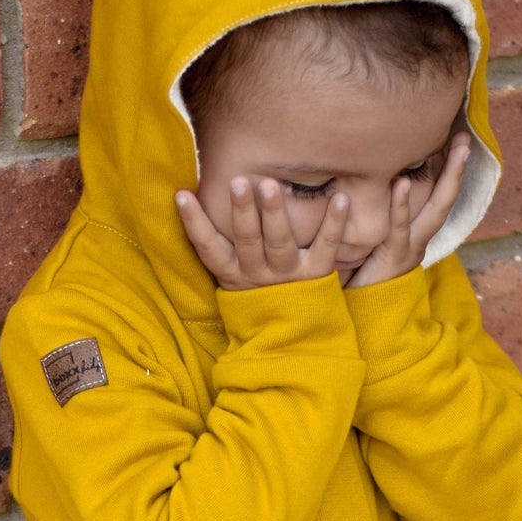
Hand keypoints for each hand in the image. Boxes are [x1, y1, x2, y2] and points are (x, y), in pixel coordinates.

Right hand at [176, 177, 349, 289]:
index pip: (208, 248)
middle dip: (241, 211)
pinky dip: (334, 223)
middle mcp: (258, 275)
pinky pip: (326, 246)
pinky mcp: (317, 275)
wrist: (293, 338)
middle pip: (247, 241)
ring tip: (271, 185)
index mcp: (233, 274)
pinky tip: (340, 198)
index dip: (194, 223)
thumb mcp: (236, 275)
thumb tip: (194, 197)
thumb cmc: (260, 294)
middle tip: (238, 182)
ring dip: (274, 213)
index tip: (181, 194)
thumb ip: (224, 244)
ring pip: (280, 243)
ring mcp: (288, 275)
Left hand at [342, 131, 470, 290]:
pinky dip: (401, 205)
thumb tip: (371, 183)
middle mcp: (420, 238)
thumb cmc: (363, 275)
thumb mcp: (374, 241)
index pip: (438, 197)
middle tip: (466, 137)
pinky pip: (399, 228)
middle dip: (458, 168)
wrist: (362, 315)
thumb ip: (378, 217)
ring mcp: (411, 248)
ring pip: (436, 210)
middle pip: (446, 199)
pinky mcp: (394, 257)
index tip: (455, 141)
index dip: (448, 170)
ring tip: (456, 150)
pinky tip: (403, 182)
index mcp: (417, 233)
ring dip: (448, 179)